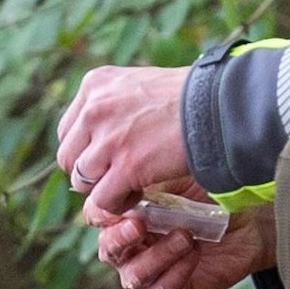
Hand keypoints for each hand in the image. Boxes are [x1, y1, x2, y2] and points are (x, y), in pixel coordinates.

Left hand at [56, 65, 190, 213]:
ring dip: (105, 188)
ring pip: (82, 181)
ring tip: (132, 184)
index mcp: (95, 84)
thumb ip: (116, 104)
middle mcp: (95, 109)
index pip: (69, 130)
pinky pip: (103, 200)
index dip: (87, 149)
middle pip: (69, 157)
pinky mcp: (126, 167)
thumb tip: (101, 133)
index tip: (109, 156)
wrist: (220, 106)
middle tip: (118, 174)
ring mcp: (108, 139)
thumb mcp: (141, 84)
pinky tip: (139, 194)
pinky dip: (118, 204)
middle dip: (91, 171)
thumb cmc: (191, 96)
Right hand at [97, 181, 277, 288]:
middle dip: (120, 239)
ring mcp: (153, 270)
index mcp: (127, 214)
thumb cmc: (209, 192)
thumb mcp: (178, 176)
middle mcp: (134, 245)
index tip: (121, 202)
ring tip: (185, 237)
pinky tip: (193, 254)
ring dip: (156, 256)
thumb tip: (127, 169)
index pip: (98, 215)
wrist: (250, 218)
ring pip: (133, 276)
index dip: (102, 213)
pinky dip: (175, 274)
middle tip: (140, 225)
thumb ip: (149, 176)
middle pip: (108, 250)